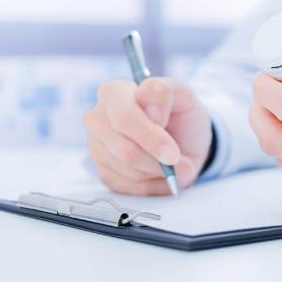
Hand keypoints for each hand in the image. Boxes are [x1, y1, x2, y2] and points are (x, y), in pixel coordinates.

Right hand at [83, 77, 211, 194]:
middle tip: (183, 163)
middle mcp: (97, 119)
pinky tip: (166, 174)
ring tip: (180, 166)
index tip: (173, 152)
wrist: (184, 138)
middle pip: (125, 150)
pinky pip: (131, 188)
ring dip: (161, 173)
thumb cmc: (178, 112)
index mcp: (112, 93)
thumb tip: (153, 114)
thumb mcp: (181, 93)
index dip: (150, 137)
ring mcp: (97, 148)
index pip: (123, 117)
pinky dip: (156, 185)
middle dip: (158, 161)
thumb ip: (163, 93)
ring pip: (130, 171)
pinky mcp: (104, 172)